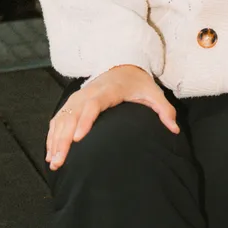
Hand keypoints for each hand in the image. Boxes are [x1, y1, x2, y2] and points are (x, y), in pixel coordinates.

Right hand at [46, 65, 178, 170]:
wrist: (123, 65)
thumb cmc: (138, 83)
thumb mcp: (154, 92)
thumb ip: (165, 110)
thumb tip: (175, 129)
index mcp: (108, 90)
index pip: (93, 105)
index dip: (85, 121)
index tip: (77, 139)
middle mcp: (90, 92)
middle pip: (73, 114)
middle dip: (63, 138)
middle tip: (59, 161)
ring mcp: (79, 96)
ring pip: (62, 117)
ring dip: (55, 139)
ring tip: (53, 162)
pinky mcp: (73, 101)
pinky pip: (59, 117)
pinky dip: (53, 134)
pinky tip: (51, 152)